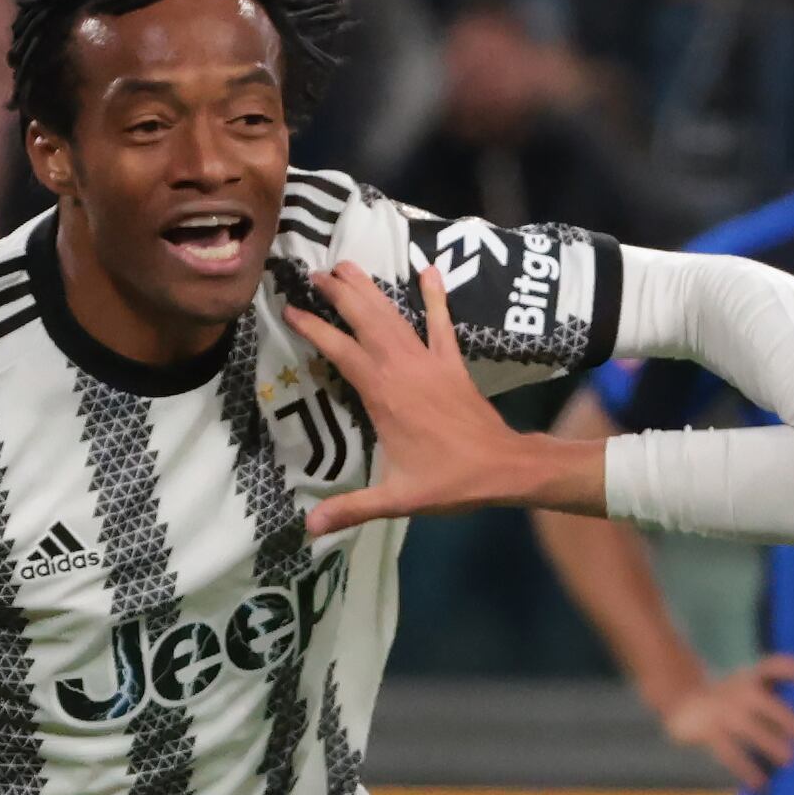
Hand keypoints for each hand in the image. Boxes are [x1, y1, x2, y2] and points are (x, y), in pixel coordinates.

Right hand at [282, 256, 546, 532]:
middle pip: (366, 319)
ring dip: (371, 288)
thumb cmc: (450, 481)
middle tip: (314, 272)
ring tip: (347, 264)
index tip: (289, 309)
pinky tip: (428, 269)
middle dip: (340, 293)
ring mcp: (429, 361)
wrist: (504, 467)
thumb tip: (308, 529)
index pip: (341, 351)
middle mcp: (404, 368)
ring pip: (395, 315)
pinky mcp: (452, 362)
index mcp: (384, 394)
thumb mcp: (397, 499)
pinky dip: (435, 296)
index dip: (314, 328)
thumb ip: (351, 509)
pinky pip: (442, 322)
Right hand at [655, 655, 793, 788]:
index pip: (771, 667)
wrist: (684, 700)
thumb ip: (780, 693)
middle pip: (765, 703)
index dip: (788, 667)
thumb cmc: (732, 695)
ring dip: (770, 743)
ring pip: (749, 729)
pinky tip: (760, 783)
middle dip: (785, 717)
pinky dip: (745, 768)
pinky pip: (728, 752)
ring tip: (791, 760)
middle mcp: (739, 692)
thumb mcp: (753, 685)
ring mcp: (723, 712)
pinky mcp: (709, 731)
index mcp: (751, 678)